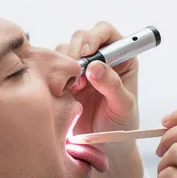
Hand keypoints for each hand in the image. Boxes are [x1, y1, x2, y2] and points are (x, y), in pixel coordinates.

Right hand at [57, 21, 139, 136]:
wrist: (104, 145)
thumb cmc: (121, 124)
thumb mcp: (123, 105)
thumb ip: (112, 85)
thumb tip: (95, 66)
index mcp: (122, 58)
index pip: (106, 32)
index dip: (95, 36)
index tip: (88, 53)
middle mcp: (101, 58)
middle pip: (82, 36)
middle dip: (76, 50)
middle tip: (77, 73)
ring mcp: (82, 68)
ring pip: (65, 50)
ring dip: (65, 64)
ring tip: (74, 88)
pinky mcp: (66, 79)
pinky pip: (54, 67)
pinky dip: (54, 74)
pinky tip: (63, 91)